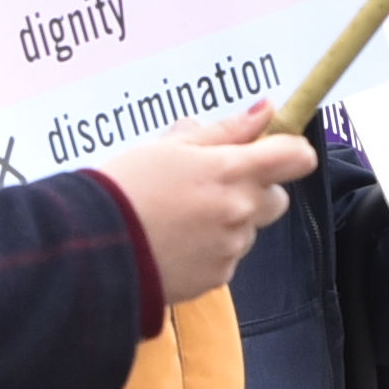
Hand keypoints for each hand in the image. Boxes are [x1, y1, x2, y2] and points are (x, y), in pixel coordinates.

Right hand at [97, 122, 315, 304]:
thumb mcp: (170, 148)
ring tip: (179, 217)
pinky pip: (227, 258)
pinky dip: (210, 250)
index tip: (272, 149)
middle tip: (209, 185)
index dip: (290, 151)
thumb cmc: (125, 188)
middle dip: (254, 190)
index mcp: (232, 172)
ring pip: (248, 229)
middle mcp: (239, 212)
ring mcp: (230, 248)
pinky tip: (175, 242)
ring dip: (228, 221)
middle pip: (277, 197)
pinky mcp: (216, 278)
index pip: (296, 157)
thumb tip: (265, 110)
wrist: (92, 250)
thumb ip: (225, 131)